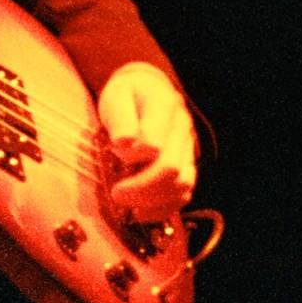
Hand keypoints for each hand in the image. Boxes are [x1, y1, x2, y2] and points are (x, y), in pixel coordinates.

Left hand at [96, 61, 197, 228]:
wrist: (147, 90)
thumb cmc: (128, 95)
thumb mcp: (117, 96)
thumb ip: (121, 118)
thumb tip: (126, 143)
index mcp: (164, 106)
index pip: (153, 140)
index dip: (133, 155)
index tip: (113, 155)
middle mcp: (182, 129)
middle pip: (170, 167)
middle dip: (141, 187)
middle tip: (116, 194)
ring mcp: (188, 149)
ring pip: (182, 185)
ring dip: (153, 202)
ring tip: (128, 207)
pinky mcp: (187, 166)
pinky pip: (183, 195)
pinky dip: (163, 209)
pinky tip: (141, 212)